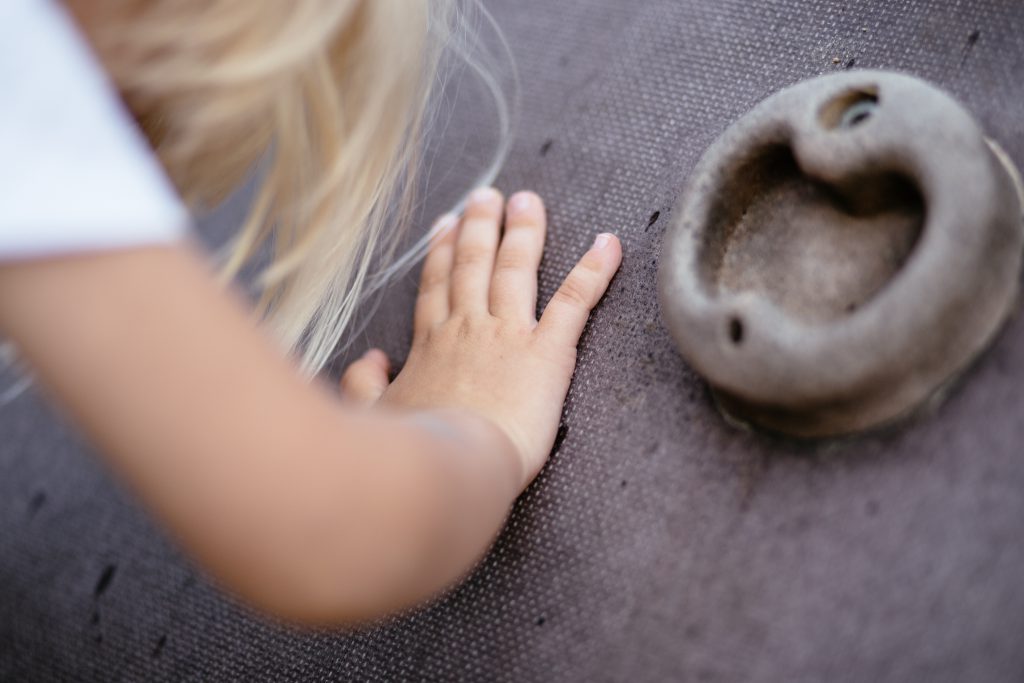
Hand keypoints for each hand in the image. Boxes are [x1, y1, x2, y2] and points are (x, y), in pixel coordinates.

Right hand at [340, 188, 621, 487]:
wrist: (451, 466)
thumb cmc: (412, 450)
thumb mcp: (374, 415)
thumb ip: (365, 384)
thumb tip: (369, 359)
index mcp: (430, 345)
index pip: (436, 288)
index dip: (442, 254)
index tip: (446, 226)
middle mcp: (467, 328)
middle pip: (474, 265)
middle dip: (481, 226)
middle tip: (489, 196)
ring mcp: (507, 335)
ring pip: (515, 269)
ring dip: (524, 232)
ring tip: (529, 201)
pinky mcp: (545, 352)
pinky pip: (574, 301)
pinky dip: (594, 271)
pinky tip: (609, 244)